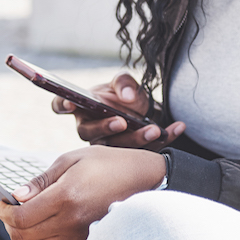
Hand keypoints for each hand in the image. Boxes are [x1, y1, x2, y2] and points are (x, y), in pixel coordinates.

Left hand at [0, 146, 165, 239]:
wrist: (144, 180)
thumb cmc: (107, 164)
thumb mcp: (72, 160)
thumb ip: (42, 181)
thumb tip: (17, 196)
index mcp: (65, 196)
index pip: (22, 218)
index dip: (5, 213)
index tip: (3, 204)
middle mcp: (71, 222)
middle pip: (24, 237)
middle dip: (10, 226)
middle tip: (10, 213)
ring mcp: (80, 237)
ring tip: (24, 224)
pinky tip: (41, 239)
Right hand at [51, 72, 186, 148]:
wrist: (148, 111)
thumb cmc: (128, 96)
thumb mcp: (126, 82)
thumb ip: (124, 83)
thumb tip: (125, 97)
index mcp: (83, 108)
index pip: (61, 105)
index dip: (62, 105)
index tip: (70, 104)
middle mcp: (90, 129)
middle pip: (89, 133)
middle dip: (106, 128)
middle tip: (122, 122)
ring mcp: (108, 146)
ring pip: (116, 148)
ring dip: (136, 138)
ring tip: (155, 129)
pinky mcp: (128, 157)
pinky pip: (145, 150)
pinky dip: (165, 138)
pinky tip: (178, 127)